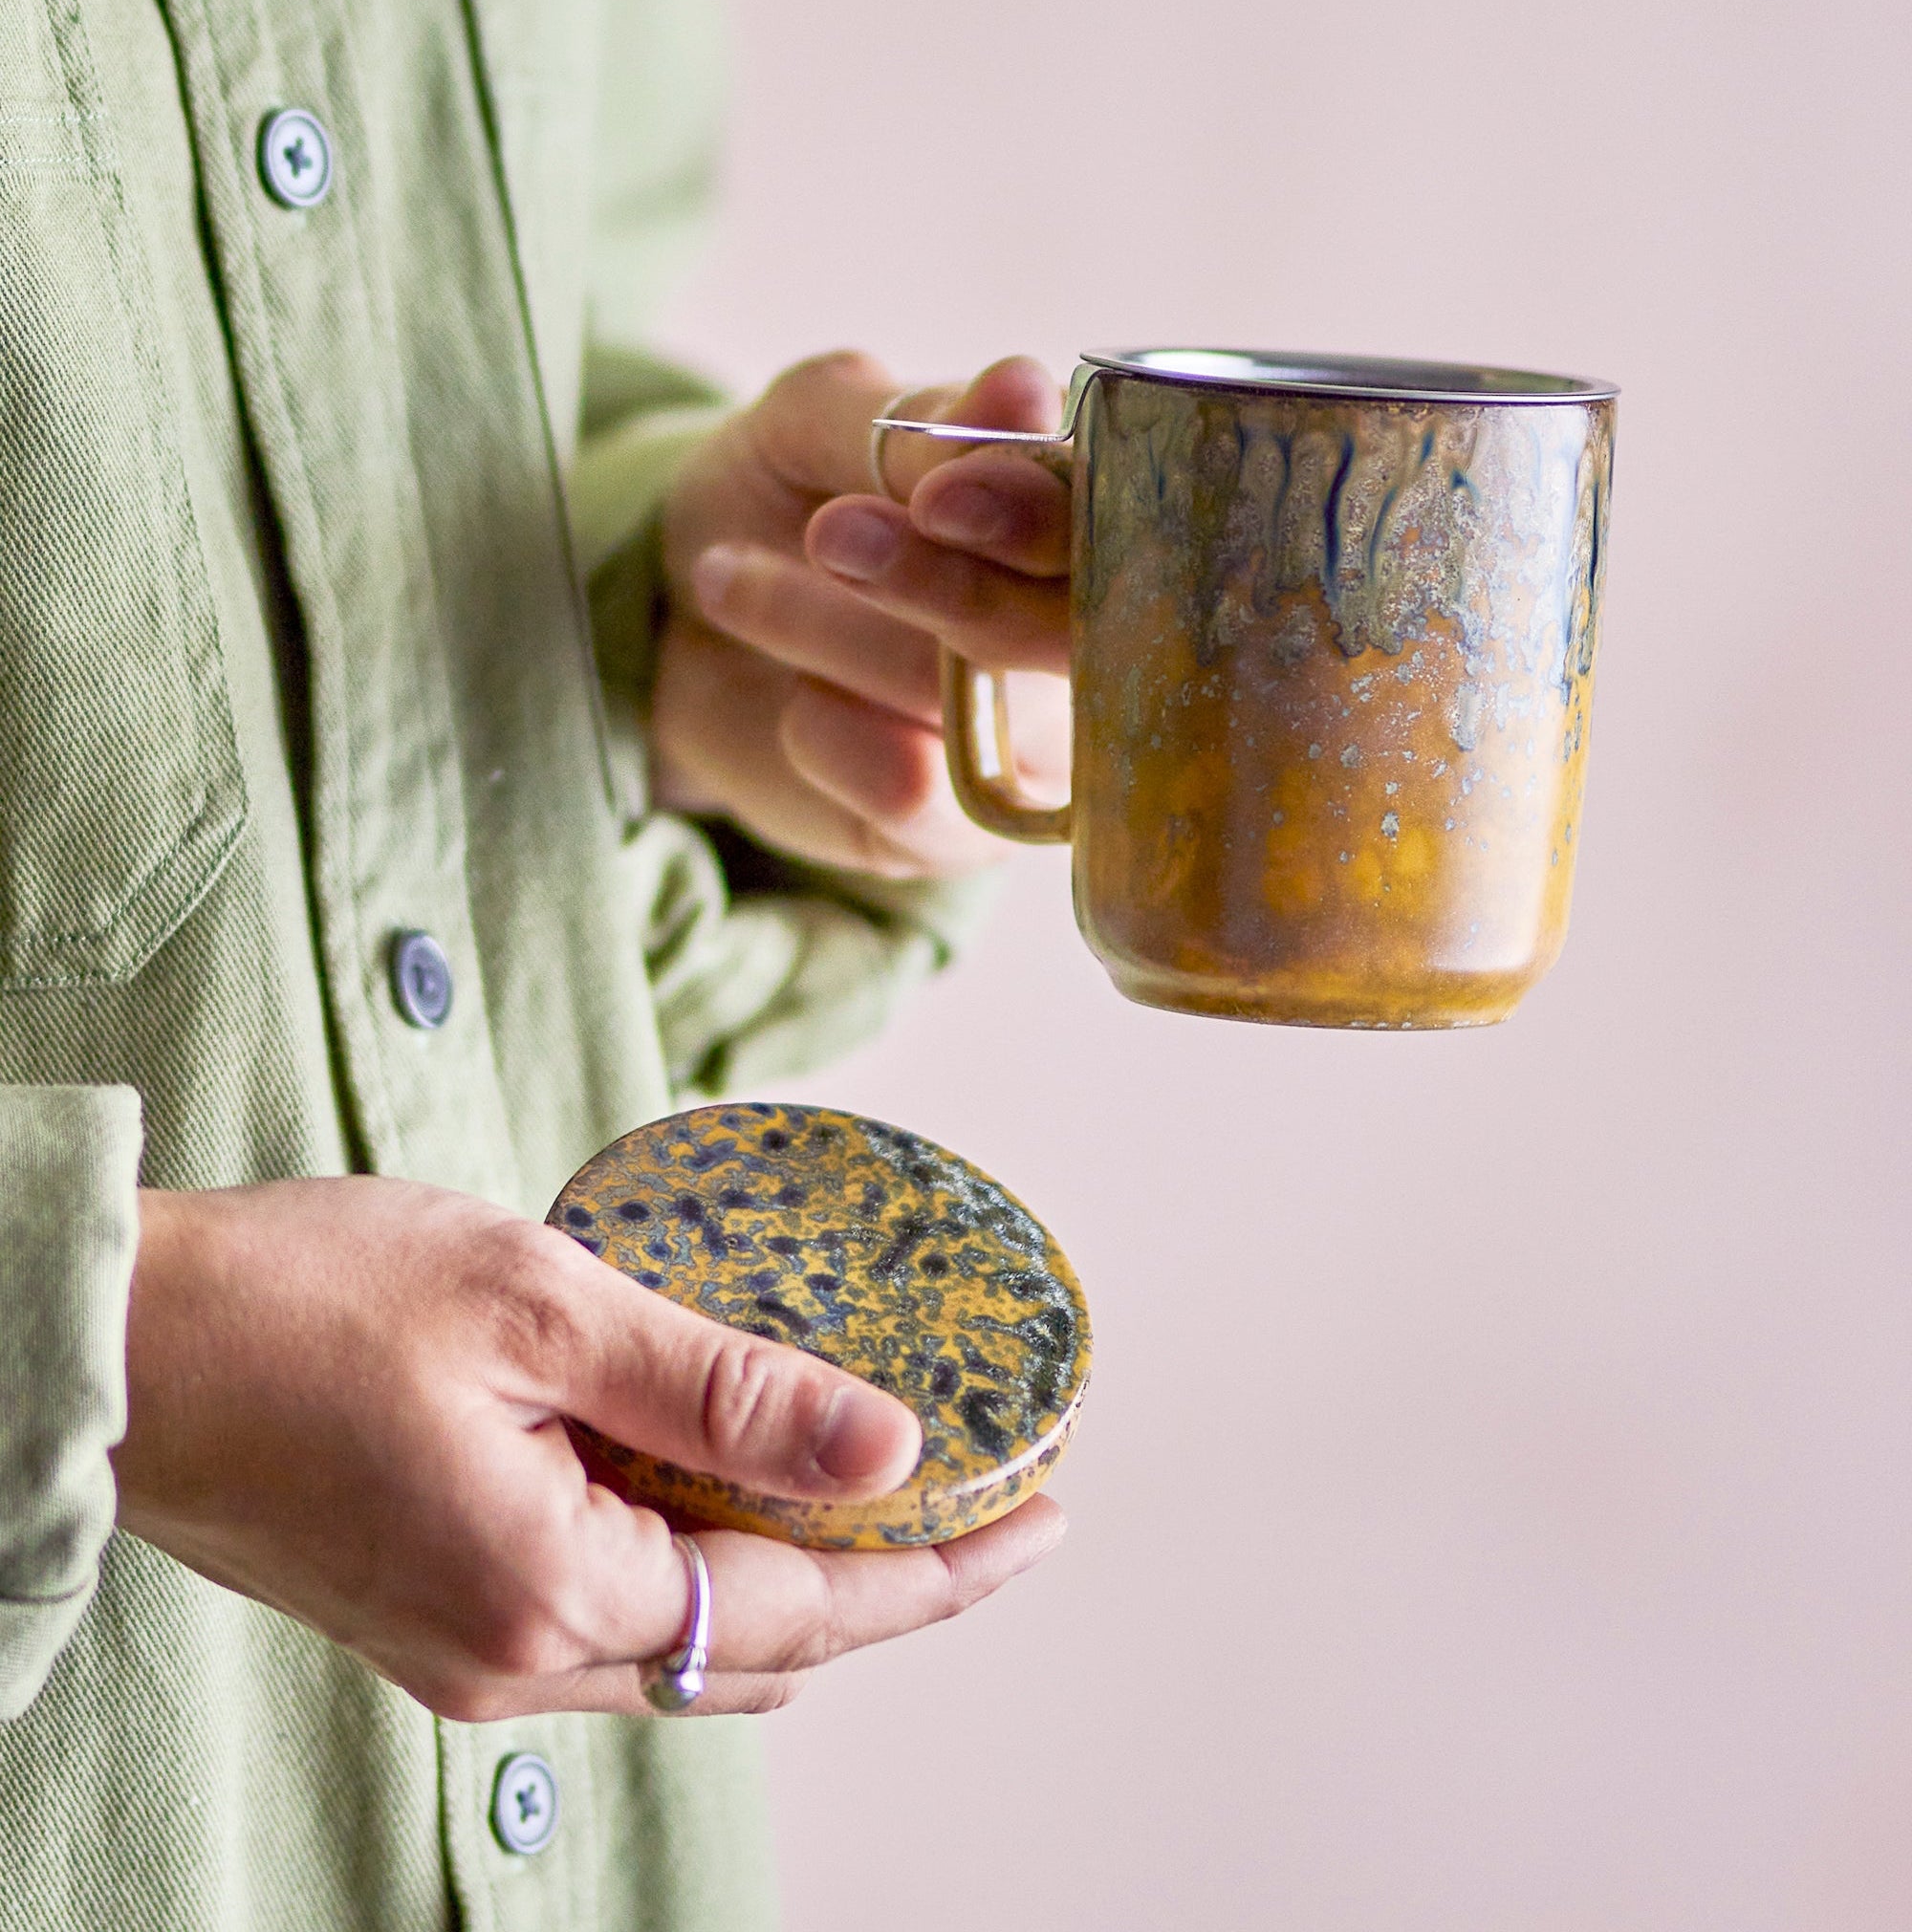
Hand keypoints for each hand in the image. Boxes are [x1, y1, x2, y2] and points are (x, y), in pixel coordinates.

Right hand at [113, 1179, 1062, 1719]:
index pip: (804, 1607)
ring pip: (686, 1647)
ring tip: (890, 1494)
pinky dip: (698, 1569)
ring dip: (797, 1581)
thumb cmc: (300, 1299)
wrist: (113, 1343)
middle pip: (760, 1649)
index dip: (939, 1567)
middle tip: (992, 1502)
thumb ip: (719, 1386)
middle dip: (892, 1585)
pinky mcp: (429, 1613)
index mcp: (548, 1588)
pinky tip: (731, 1492)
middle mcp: (511, 1657)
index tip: (1044, 1516)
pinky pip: (608, 1621)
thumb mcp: (540, 1304)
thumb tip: (885, 1443)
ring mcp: (462, 1650)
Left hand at [654, 351, 1071, 877]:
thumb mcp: (819, 422)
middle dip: (938, 585)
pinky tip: (795, 701)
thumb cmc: (778, 497)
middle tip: (828, 533)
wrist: (669, 615)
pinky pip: (908, 788)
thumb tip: (1025, 393)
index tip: (940, 498)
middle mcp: (1080, 643)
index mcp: (1079, 524)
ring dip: (825, 631)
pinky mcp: (952, 832)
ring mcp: (1025, 750)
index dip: (1035, 518)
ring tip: (730, 579)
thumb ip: (922, 417)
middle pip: (1059, 636)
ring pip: (959, 704)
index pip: (1113, 530)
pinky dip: (823, 731)